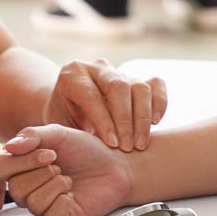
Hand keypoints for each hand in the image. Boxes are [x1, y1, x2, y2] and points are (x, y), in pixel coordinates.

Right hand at [0, 124, 134, 215]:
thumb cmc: (86, 150)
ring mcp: (43, 204)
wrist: (116, 166)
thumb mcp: (58, 134)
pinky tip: (73, 194)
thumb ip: (32, 135)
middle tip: (61, 166)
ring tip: (68, 179)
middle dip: (42, 174)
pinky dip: (64, 202)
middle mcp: (29, 186)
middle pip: (16, 188)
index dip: (22, 162)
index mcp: (23, 165)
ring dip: (55, 186)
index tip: (49, 153)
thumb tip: (9, 146)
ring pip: (32, 203)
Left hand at [43, 58, 167, 150]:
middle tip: (128, 147)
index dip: (104, 120)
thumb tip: (67, 144)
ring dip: (143, 116)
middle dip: (125, 119)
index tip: (112, 144)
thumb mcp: (57, 125)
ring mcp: (119, 71)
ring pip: (138, 86)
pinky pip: (155, 83)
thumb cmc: (63, 121)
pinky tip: (156, 122)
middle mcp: (96, 68)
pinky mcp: (136, 78)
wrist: (71, 107)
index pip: (91, 95)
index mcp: (72, 75)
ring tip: (140, 143)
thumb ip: (62, 132)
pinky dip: (159, 101)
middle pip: (118, 87)